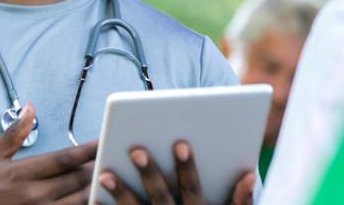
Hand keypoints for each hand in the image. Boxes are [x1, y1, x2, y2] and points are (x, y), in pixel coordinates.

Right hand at [0, 103, 97, 204]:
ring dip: (95, 190)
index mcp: (22, 173)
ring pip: (79, 201)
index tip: (101, 142)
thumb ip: (13, 133)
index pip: (63, 160)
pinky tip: (93, 198)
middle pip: (77, 180)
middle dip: (95, 169)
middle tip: (109, 158)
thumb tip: (29, 108)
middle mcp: (34, 195)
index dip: (86, 150)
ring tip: (107, 179)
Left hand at [97, 142, 254, 204]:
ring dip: (121, 193)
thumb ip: (241, 202)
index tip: (181, 144)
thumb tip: (250, 174)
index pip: (193, 190)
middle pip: (161, 197)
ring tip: (105, 174)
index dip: (188, 169)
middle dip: (149, 173)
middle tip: (136, 150)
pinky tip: (93, 201)